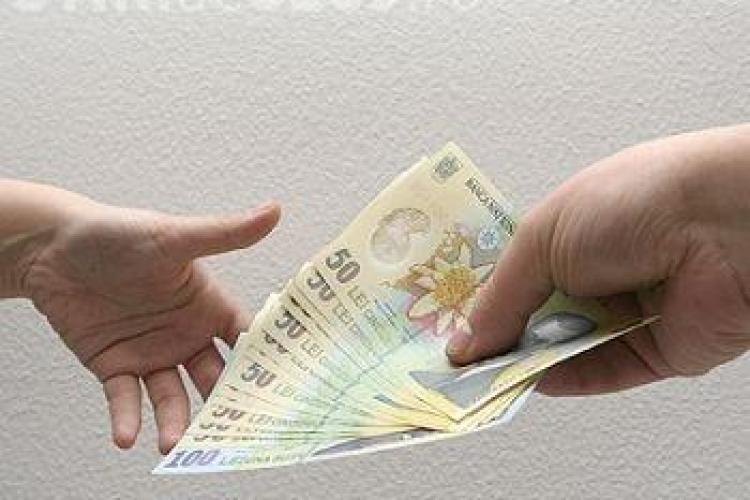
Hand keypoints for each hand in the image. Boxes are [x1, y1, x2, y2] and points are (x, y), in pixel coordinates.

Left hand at [21, 201, 279, 452]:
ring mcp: (153, 353)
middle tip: (235, 431)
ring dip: (175, 422)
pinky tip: (126, 436)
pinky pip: (125, 399)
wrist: (54, 249)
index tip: (283, 388)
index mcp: (208, 305)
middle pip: (216, 378)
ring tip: (172, 443)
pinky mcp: (116, 367)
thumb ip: (225, 233)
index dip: (265, 361)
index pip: (246, 338)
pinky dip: (126, 419)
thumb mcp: (175, 237)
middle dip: (225, 405)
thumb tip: (273, 210)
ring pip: (172, 397)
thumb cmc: (119, 234)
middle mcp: (187, 334)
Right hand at [447, 124, 749, 394]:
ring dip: (526, 361)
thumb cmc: (634, 201)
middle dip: (497, 335)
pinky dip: (565, 380)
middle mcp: (598, 272)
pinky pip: (601, 372)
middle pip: (535, 314)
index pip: (514, 274)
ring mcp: (626, 312)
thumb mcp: (543, 238)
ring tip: (481, 375)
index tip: (443, 323)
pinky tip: (529, 383)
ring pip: (563, 348)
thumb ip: (501, 296)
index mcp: (570, 232)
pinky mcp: (655, 351)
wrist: (726, 222)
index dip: (479, 297)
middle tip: (454, 358)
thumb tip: (466, 340)